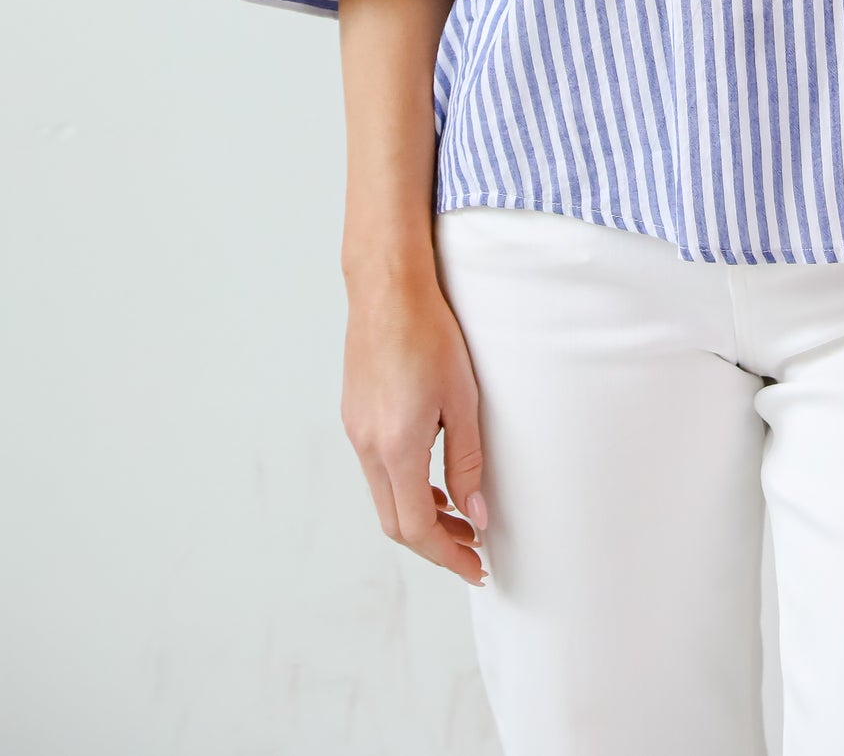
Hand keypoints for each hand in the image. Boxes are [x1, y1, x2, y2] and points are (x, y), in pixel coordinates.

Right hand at [341, 268, 489, 587]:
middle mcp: (367, 446)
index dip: (448, 555)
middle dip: (435, 543)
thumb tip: (477, 513)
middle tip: (473, 548)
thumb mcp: (463, 399)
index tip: (476, 567)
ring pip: (384, 498)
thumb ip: (468, 462)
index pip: (417, 528)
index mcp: (396, 447)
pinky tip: (432, 479)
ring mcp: (355, 431)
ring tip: (460, 517)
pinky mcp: (354, 416)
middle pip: (395, 523)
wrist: (387, 289)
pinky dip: (405, 488)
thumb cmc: (429, 333)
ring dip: (419, 516)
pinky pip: (377, 470)